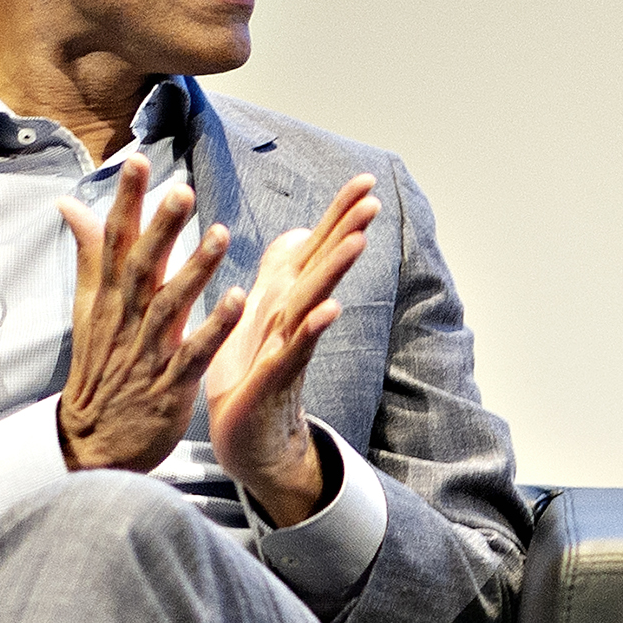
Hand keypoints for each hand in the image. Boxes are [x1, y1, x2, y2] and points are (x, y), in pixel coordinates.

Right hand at [55, 159, 229, 475]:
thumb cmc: (100, 367)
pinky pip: (195, 352)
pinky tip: (237, 300)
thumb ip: (89, 254)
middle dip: (161, 229)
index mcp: (108, 300)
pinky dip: (214, 327)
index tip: (137, 161)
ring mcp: (147, 352)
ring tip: (220, 235)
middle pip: (142, 267)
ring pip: (171, 306)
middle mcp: (126, 320)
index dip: (125, 201)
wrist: (92, 439)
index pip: (114, 242)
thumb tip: (69, 204)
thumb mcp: (88, 308)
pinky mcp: (170, 385)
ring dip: (195, 271)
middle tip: (182, 190)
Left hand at [196, 177, 379, 527]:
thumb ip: (280, 273)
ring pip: (313, 303)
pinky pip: (294, 352)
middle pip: (324, 269)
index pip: (317, 249)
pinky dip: (310, 331)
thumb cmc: (250, 377)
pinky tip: (329, 310)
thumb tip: (298, 234)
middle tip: (374, 200)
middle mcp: (293, 320)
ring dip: (335, 273)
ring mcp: (288, 349)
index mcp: (285, 300)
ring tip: (358, 241)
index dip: (339, 216)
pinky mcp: (273, 381)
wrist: (248, 442)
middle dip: (347, 233)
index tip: (366, 180)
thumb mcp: (258, 314)